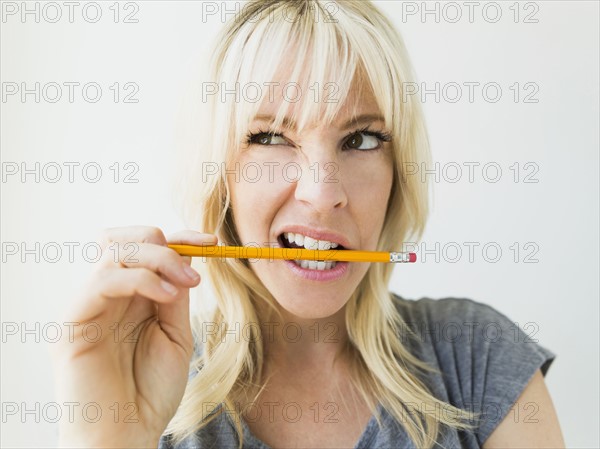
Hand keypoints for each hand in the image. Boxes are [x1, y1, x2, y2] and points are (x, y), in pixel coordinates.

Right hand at [50, 226, 216, 447]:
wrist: (127, 436)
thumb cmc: (150, 391)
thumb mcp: (174, 334)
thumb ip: (174, 296)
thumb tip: (185, 257)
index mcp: (129, 297)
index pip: (146, 248)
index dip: (179, 238)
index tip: (213, 241)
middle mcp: (106, 295)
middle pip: (125, 240)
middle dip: (164, 244)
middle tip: (193, 272)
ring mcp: (88, 305)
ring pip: (114, 251)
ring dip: (158, 259)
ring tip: (186, 285)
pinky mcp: (73, 322)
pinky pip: (103, 281)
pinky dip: (140, 279)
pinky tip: (166, 295)